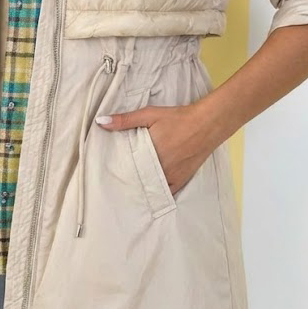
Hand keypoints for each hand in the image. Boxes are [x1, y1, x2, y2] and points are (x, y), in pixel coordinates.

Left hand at [95, 99, 214, 196]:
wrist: (206, 124)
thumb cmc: (177, 118)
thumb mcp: (149, 114)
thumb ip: (125, 120)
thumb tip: (101, 122)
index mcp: (149, 152)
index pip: (125, 166)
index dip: (115, 169)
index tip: (104, 172)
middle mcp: (159, 167)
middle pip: (136, 179)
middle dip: (125, 180)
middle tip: (112, 183)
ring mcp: (170, 176)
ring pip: (148, 188)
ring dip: (138, 188)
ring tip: (125, 190)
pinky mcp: (180, 181)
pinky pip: (164, 193)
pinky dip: (155, 194)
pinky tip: (146, 195)